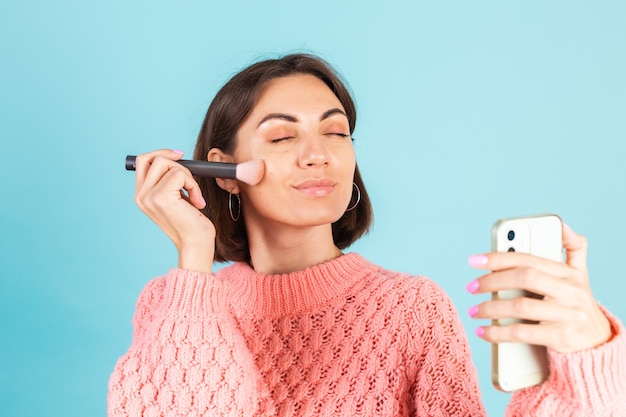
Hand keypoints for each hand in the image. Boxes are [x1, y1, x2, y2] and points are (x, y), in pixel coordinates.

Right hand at [134, 149, 214, 272]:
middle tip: (191, 184)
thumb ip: (168, 181)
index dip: (161, 153)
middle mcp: (141, 196)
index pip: (142, 161)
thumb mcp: (175, 198)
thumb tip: (175, 157)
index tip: (180, 156)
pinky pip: (180, 174)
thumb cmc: (190, 223)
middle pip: (155, 158)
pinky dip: (193, 185)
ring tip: (194, 196)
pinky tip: (196, 202)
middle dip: (179, 166)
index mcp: (141, 196)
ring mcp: (149, 196)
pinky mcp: (162, 197)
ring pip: (169, 165)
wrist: (196, 244)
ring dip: (188, 178)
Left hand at [467, 224, 610, 352]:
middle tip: (471, 287)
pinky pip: (522, 333)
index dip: (499, 257)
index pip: (528, 259)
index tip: (474, 260)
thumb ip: (573, 249)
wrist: (599, 343)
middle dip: (492, 281)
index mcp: (568, 273)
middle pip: (524, 278)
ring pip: (520, 306)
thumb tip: (562, 225)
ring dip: (491, 308)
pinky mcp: (561, 337)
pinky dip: (498, 333)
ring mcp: (567, 314)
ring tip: (474, 311)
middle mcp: (570, 291)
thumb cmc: (578, 305)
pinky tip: (483, 332)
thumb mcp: (580, 276)